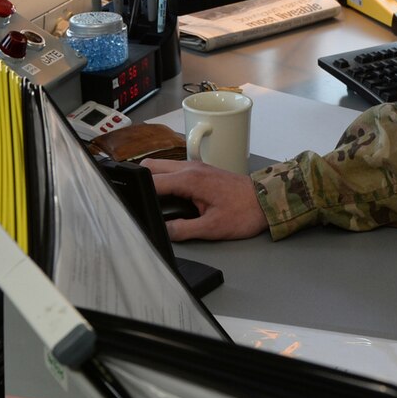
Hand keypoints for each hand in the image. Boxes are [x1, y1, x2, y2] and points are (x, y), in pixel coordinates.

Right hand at [143, 158, 268, 241]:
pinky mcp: (201, 170)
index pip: (152, 181)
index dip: (138, 191)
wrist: (267, 200)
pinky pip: (174, 169)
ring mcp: (195, 166)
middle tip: (137, 200)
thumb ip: (183, 230)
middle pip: (152, 166)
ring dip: (153, 179)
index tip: (129, 203)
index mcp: (189, 179)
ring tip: (149, 200)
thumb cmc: (243, 213)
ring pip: (163, 166)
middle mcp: (189, 167)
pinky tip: (167, 196)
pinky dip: (165, 178)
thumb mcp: (212, 228)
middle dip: (141, 180)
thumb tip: (163, 232)